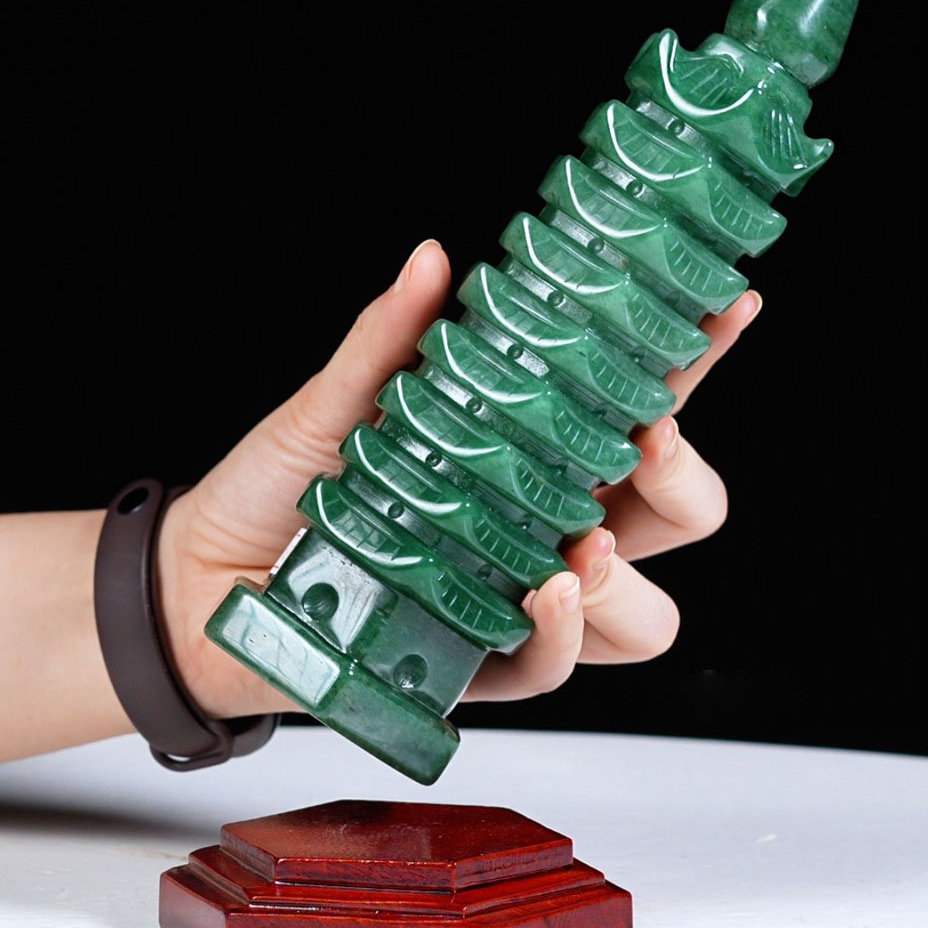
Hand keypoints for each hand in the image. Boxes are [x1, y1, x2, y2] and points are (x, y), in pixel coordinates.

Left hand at [156, 240, 760, 717]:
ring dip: (629, 576)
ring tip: (581, 542)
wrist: (203, 582)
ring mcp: (520, 602)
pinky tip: (542, 591)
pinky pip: (554, 668)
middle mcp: (544, 528)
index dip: (693, 363)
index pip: (636, 408)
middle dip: (688, 484)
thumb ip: (389, 338)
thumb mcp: (334, 403)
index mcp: (529, 455)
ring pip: (644, 615)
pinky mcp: (479, 668)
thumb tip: (432, 259)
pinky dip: (560, 633)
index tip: (724, 307)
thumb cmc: (282, 488)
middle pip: (679, 520)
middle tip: (647, 442)